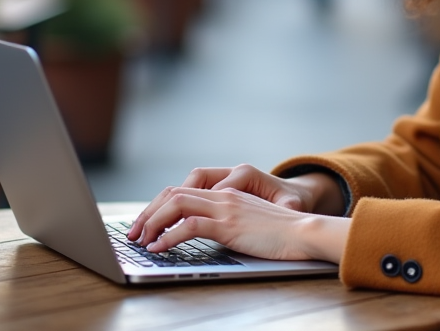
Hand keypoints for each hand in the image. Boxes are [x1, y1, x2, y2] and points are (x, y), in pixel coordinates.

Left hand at [129, 186, 348, 262]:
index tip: (145, 222)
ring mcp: (225, 209)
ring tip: (141, 241)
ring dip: (152, 223)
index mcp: (227, 193)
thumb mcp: (250, 222)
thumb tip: (205, 234)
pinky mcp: (229, 225)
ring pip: (176, 205)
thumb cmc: (282, 233)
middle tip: (134, 233)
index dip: (158, 205)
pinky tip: (160, 249)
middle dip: (148, 213)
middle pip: (173, 194)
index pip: (182, 190)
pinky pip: (189, 226)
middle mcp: (223, 196)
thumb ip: (229, 222)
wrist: (306, 231)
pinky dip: (168, 237)